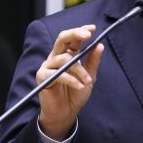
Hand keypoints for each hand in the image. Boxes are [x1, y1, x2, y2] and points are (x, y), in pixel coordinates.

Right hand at [37, 25, 104, 140]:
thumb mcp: (89, 77)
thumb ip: (92, 62)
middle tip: (87, 35)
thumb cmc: (75, 95)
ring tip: (88, 81)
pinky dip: (71, 80)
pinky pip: (58, 74)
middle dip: (75, 34)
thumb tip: (100, 46)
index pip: (72, 38)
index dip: (80, 31)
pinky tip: (80, 86)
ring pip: (64, 59)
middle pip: (62, 39)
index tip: (92, 28)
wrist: (65, 113)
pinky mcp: (43, 77)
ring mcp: (48, 66)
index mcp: (67, 55)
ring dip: (80, 70)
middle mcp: (56, 57)